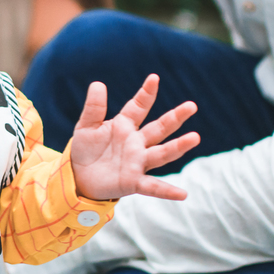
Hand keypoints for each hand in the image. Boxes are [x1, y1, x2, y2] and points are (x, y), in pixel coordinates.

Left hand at [70, 74, 198, 200]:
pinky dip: (166, 191)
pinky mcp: (133, 181)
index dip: (146, 93)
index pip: (138, 107)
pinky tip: (182, 194)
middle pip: (159, 128)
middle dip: (175, 117)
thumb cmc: (86, 148)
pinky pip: (153, 187)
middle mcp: (137, 142)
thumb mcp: (86, 126)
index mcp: (125, 125)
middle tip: (191, 105)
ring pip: (162, 153)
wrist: (79, 176)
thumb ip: (94, 108)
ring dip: (178, 146)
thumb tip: (98, 84)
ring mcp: (138, 162)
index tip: (154, 78)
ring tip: (195, 138)